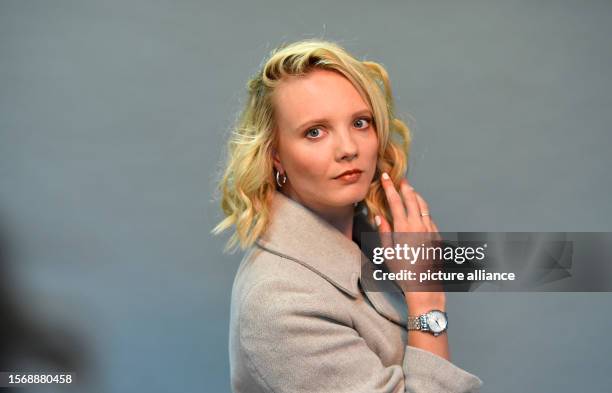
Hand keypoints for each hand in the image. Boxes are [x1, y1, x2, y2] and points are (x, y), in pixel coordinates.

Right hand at [375, 172, 444, 305]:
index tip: (385, 178)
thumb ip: (384, 232)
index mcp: (404, 228)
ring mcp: (430, 230)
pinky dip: (424, 211)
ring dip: (416, 196)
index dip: (389, 187)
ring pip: (424, 206)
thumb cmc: (404, 272)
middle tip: (400, 179)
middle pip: (412, 199)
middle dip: (404, 187)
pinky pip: (430, 218)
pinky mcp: (437, 236)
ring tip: (411, 190)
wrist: (425, 286)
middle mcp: (419, 226)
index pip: (395, 201)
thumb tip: (379, 217)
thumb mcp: (388, 253)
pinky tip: (420, 212)